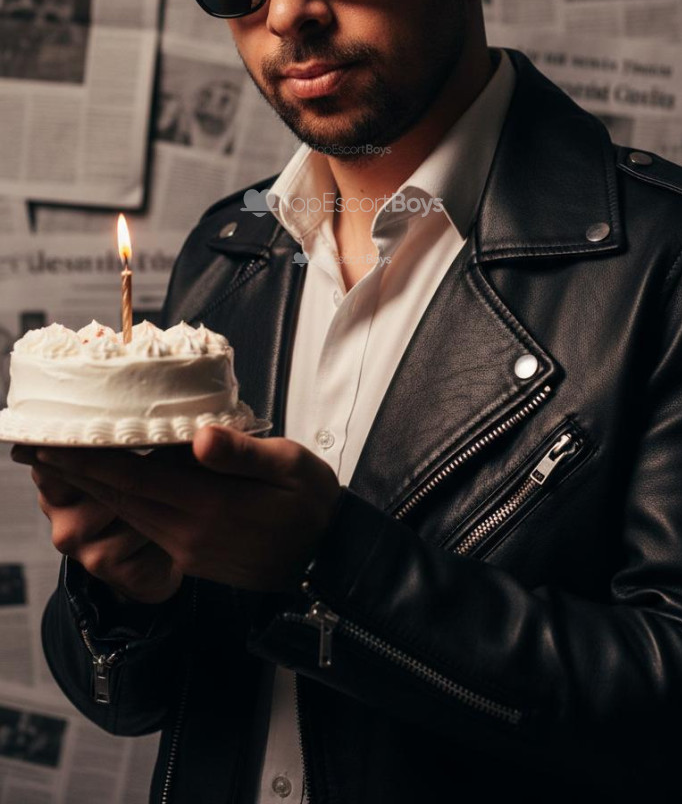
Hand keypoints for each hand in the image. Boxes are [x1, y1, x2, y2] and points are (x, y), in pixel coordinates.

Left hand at [23, 427, 341, 592]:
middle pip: (119, 498)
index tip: (56, 440)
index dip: (91, 459)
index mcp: (209, 506)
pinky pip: (145, 527)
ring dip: (91, 489)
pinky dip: (118, 504)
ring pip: (127, 514)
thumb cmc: (312, 503)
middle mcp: (188, 533)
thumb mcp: (291, 465)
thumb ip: (242, 453)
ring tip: (61, 463)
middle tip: (36, 449)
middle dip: (76, 472)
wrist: (328, 560)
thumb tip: (199, 438)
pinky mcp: (191, 558)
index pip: (135, 478)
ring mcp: (187, 549)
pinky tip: (108, 488)